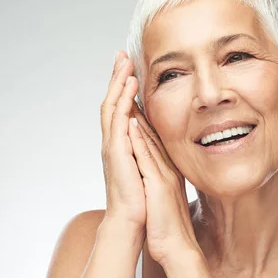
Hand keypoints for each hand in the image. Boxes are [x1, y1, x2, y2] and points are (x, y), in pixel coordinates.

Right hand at [100, 51, 145, 232]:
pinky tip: (129, 89)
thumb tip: (165, 143)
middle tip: (122, 55)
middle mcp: (114, 142)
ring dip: (118, 84)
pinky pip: (117, 123)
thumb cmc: (144, 200)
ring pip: (112, 108)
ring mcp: (113, 148)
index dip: (125, 87)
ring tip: (125, 63)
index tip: (131, 67)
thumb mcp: (152, 167)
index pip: (123, 108)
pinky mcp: (116, 155)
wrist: (133, 222)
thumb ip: (153, 152)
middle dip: (117, 78)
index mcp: (123, 144)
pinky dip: (122, 104)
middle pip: (113, 102)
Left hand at [127, 106, 200, 267]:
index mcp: (165, 169)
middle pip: (151, 130)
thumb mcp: (162, 196)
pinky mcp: (159, 186)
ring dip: (139, 114)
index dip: (142, 113)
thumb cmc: (167, 226)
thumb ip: (158, 179)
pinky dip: (139, 140)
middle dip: (139, 104)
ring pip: (149, 139)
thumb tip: (151, 171)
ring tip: (129, 91)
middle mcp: (166, 167)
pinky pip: (147, 159)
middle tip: (129, 80)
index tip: (132, 93)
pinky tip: (131, 124)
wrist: (177, 247)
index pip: (151, 136)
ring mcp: (164, 175)